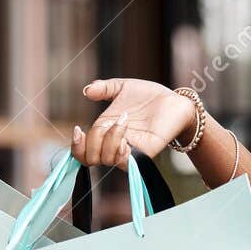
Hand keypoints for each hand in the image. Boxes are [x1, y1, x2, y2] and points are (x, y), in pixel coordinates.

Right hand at [70, 77, 197, 165]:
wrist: (174, 100)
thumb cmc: (149, 96)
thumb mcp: (122, 87)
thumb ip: (104, 88)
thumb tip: (86, 91)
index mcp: (105, 131)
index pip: (83, 152)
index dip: (76, 146)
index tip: (78, 129)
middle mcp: (115, 144)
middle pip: (90, 158)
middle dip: (93, 140)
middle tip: (109, 121)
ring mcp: (130, 151)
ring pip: (107, 159)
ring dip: (110, 139)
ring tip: (124, 121)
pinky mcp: (145, 153)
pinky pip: (127, 162)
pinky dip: (121, 150)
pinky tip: (126, 137)